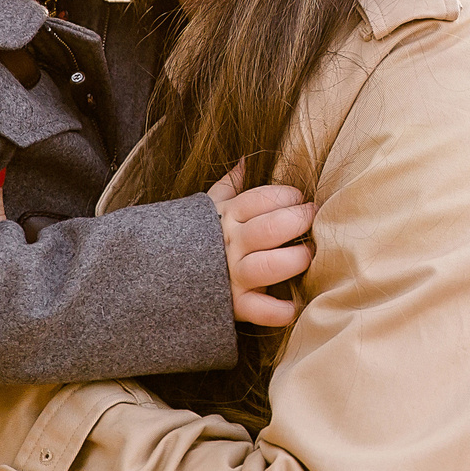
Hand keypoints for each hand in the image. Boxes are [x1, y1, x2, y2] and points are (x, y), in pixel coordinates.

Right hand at [209, 163, 314, 328]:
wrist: (157, 277)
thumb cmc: (195, 237)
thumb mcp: (208, 207)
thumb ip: (229, 185)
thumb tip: (245, 159)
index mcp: (226, 217)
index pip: (261, 199)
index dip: (287, 196)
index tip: (300, 199)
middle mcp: (230, 244)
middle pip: (271, 229)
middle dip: (299, 220)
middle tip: (312, 219)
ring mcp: (231, 275)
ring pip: (269, 266)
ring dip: (295, 260)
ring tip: (307, 254)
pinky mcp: (233, 306)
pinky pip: (258, 310)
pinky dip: (278, 311)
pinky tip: (291, 305)